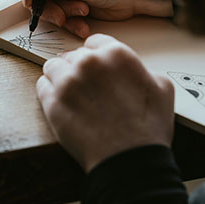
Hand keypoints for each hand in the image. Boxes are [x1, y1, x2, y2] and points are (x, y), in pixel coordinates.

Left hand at [36, 34, 174, 172]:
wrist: (129, 161)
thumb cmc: (148, 129)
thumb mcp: (162, 88)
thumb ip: (141, 69)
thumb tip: (132, 70)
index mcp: (116, 54)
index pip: (96, 42)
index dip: (97, 56)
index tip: (97, 68)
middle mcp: (89, 63)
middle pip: (74, 55)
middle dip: (80, 68)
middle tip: (87, 87)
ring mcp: (67, 82)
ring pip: (53, 67)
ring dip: (60, 77)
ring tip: (71, 94)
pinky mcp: (51, 103)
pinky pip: (42, 86)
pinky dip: (49, 92)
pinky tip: (62, 104)